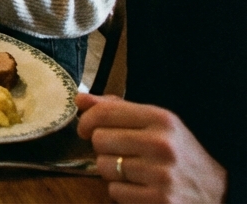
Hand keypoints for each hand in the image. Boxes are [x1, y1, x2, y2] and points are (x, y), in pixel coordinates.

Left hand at [76, 94, 225, 203]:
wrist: (215, 190)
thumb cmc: (178, 153)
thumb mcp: (156, 124)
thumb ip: (118, 109)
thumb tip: (80, 100)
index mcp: (161, 119)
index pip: (104, 113)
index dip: (86, 121)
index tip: (85, 128)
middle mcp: (161, 144)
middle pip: (99, 140)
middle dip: (103, 148)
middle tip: (119, 152)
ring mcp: (160, 174)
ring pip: (103, 166)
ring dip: (111, 171)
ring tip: (132, 171)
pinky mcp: (158, 199)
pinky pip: (114, 191)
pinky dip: (121, 191)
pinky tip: (139, 188)